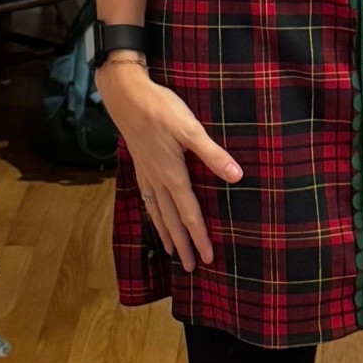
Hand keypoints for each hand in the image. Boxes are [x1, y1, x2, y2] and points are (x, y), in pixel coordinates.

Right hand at [96, 62, 242, 273]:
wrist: (125, 95)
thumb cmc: (160, 108)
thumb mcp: (190, 128)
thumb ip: (213, 154)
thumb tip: (237, 177)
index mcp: (172, 174)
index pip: (189, 214)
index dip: (199, 237)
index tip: (207, 258)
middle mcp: (158, 179)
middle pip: (172, 219)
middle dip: (182, 244)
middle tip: (189, 267)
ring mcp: (146, 173)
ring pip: (157, 211)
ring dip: (166, 232)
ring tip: (170, 251)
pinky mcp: (140, 164)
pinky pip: (147, 198)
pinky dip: (152, 213)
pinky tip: (154, 215)